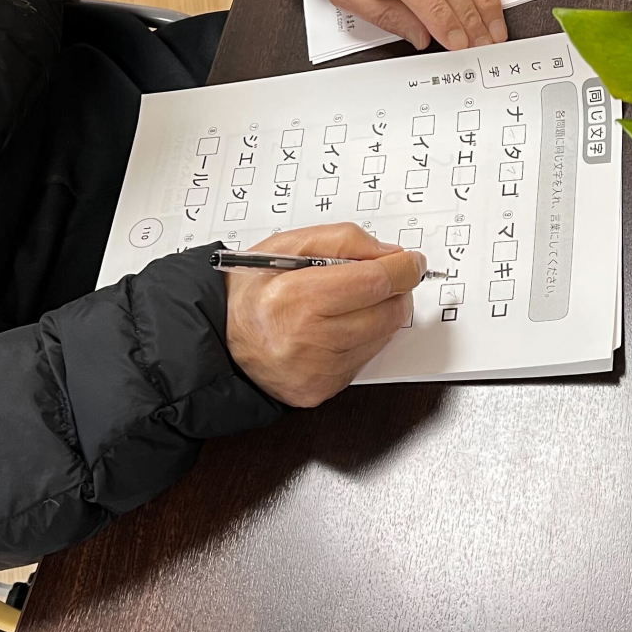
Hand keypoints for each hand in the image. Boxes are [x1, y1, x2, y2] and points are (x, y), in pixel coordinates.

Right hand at [225, 223, 424, 406]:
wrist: (219, 339)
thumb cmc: (250, 291)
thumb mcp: (287, 246)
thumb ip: (343, 241)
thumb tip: (390, 255)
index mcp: (294, 297)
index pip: (373, 282)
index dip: (402, 269)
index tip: (411, 261)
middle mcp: (306, 339)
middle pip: (386, 312)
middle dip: (395, 291)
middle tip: (381, 279)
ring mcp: (315, 370)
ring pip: (381, 337)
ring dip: (380, 315)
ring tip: (349, 303)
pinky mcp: (320, 390)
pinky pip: (364, 360)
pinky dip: (361, 340)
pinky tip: (335, 329)